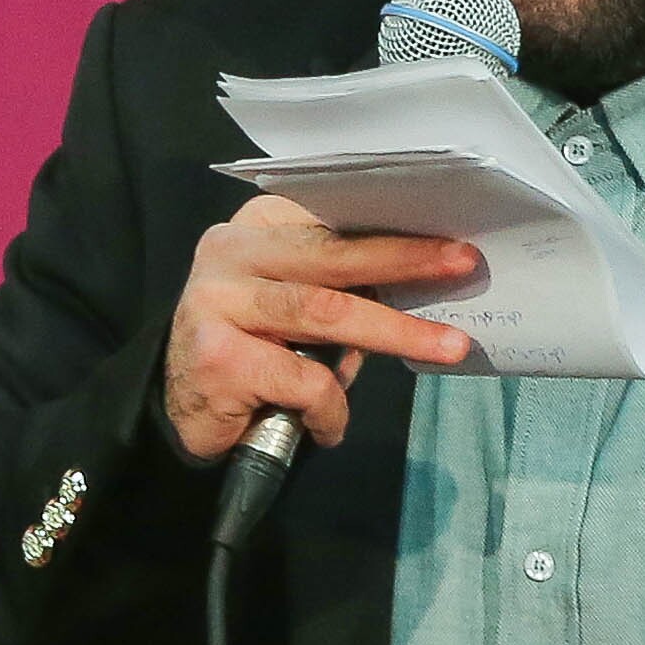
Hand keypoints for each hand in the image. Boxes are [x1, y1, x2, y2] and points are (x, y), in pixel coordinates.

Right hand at [163, 195, 479, 464]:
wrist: (180, 415)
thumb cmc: (256, 353)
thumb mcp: (296, 306)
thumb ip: (339, 284)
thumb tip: (426, 276)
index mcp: (253, 229)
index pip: (329, 217)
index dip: (389, 225)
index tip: (444, 227)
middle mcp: (229, 254)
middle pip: (333, 254)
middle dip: (405, 260)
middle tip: (463, 263)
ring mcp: (217, 302)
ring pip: (327, 312)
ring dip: (397, 332)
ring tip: (451, 347)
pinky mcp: (218, 357)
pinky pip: (304, 380)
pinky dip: (331, 409)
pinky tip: (326, 426)